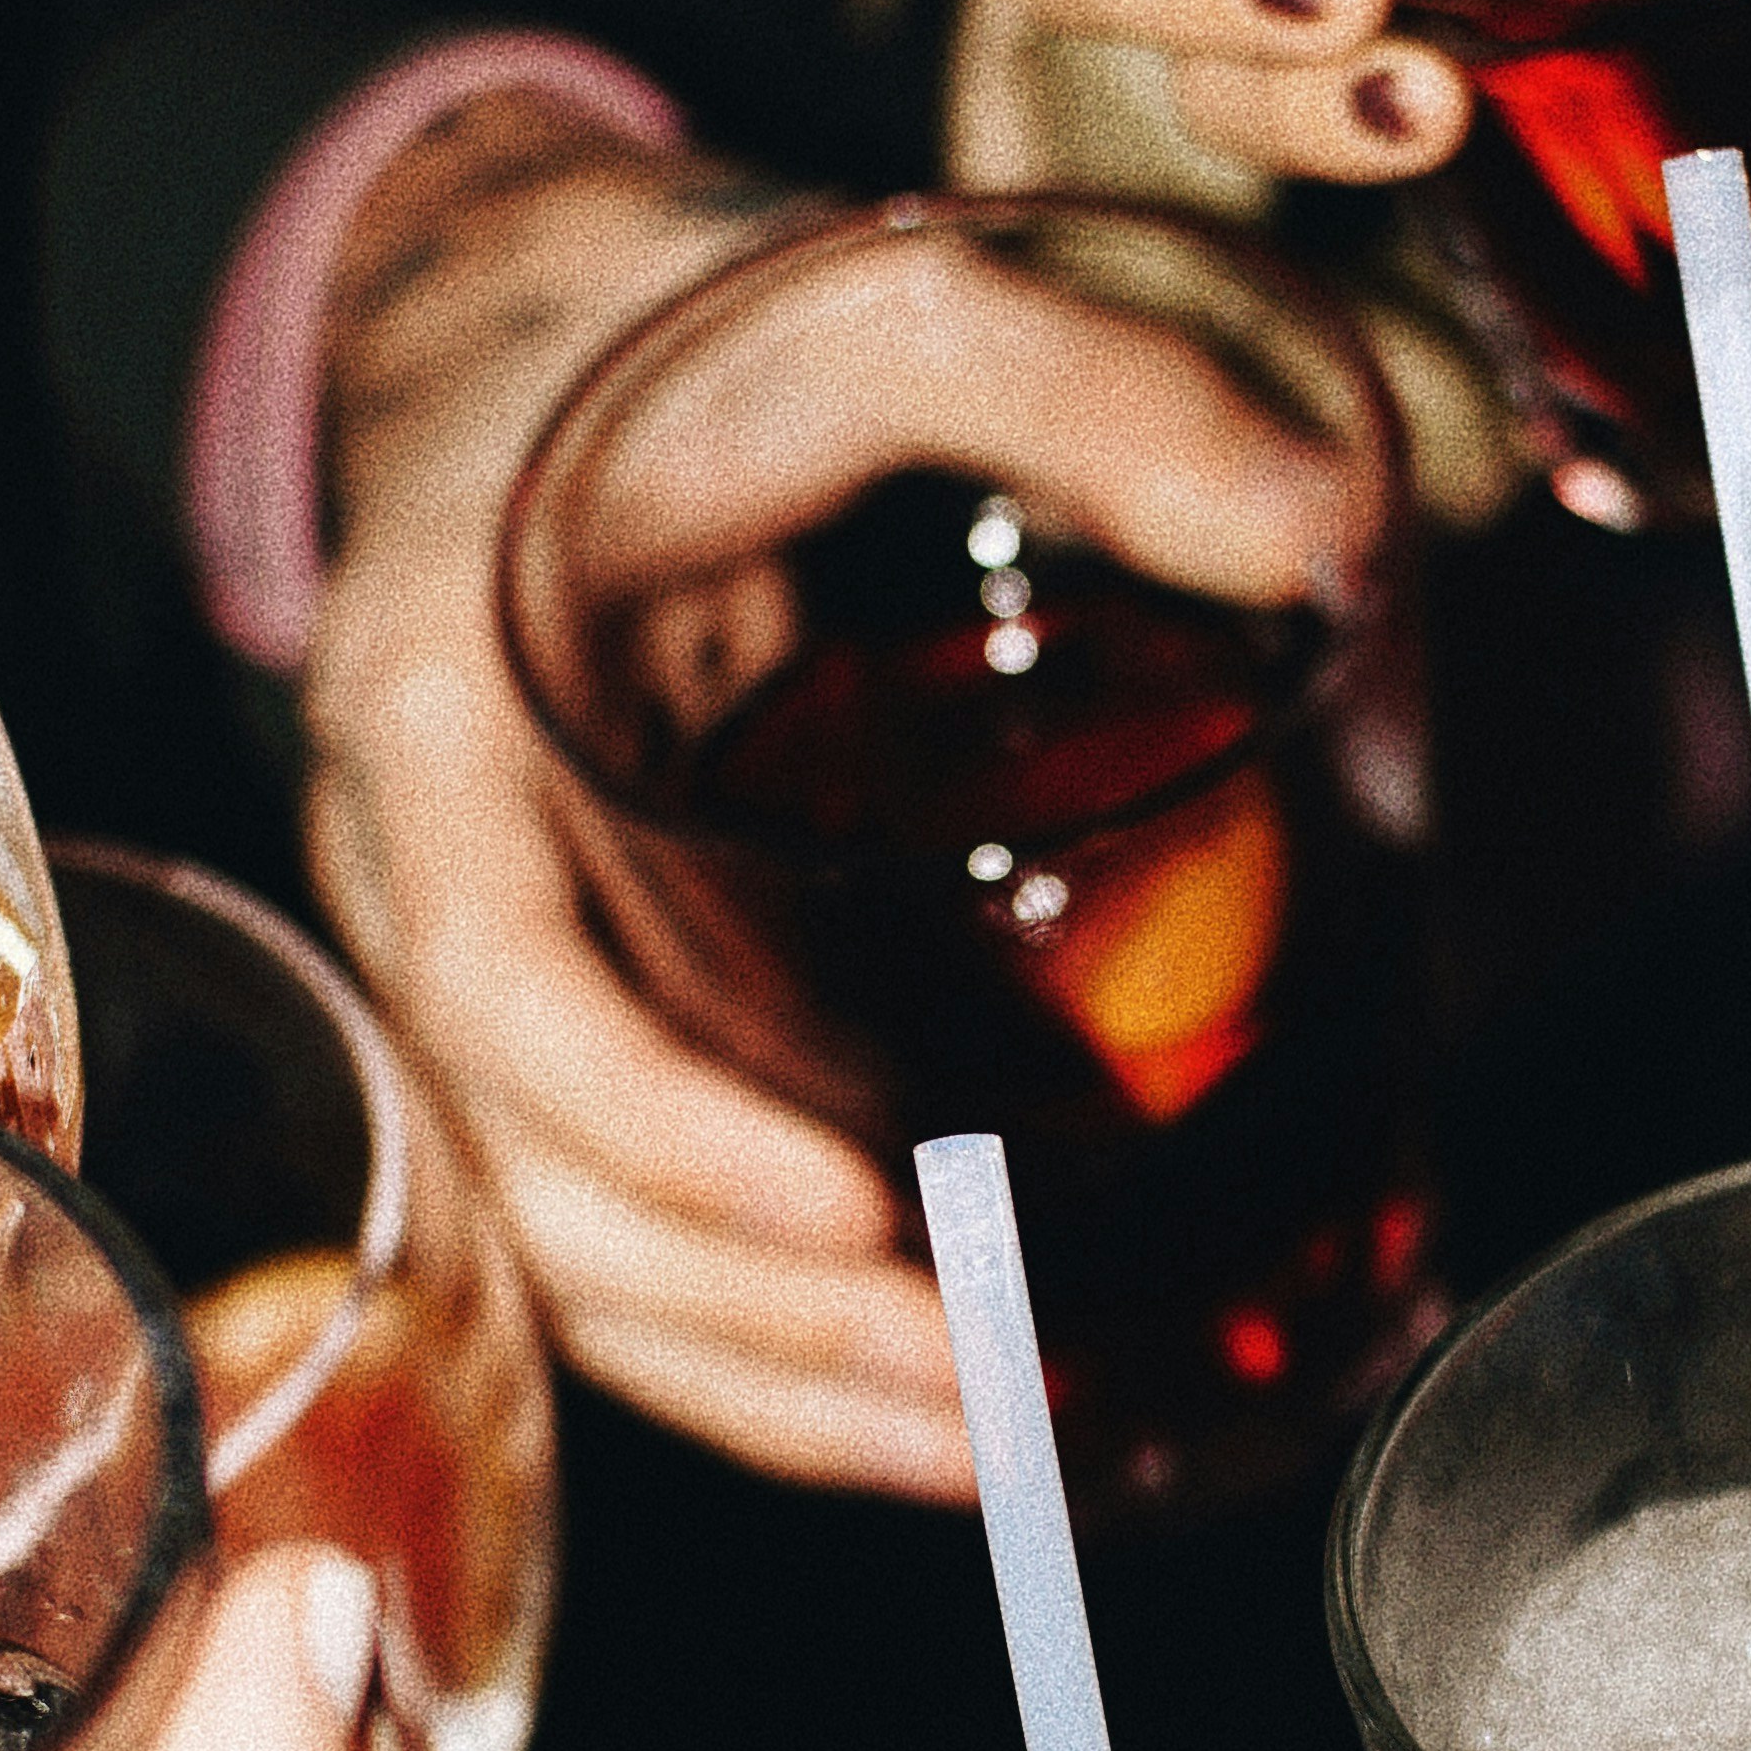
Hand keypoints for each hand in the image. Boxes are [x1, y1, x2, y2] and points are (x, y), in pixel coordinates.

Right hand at [306, 94, 1355, 1495]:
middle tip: (985, 1397)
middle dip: (760, 1333)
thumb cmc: (668, 329)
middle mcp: (425, 881)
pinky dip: (757, 1346)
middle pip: (541, 1181)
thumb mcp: (864, 299)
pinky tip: (917, 1407)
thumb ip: (1083, 384)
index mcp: (440, 720)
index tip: (850, 1215)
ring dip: (769, 1386)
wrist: (514, 330)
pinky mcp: (569, 1025)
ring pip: (577, 1249)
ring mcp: (483, 976)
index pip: (503, 984)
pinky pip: (623, 1225)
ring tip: (989, 1451)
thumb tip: (1325, 538)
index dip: (657, 1125)